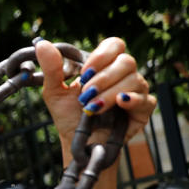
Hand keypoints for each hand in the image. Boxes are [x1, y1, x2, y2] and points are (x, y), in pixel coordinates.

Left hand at [36, 37, 155, 147]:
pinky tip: (120, 102)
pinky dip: (133, 100)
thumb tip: (41, 44)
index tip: (84, 73)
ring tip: (92, 108)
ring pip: (135, 80)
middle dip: (104, 77)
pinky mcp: (142, 111)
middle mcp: (123, 75)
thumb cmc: (68, 116)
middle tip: (86, 94)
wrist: (77, 144)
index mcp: (105, 66)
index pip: (115, 45)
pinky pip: (147, 100)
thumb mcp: (55, 92)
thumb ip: (51, 69)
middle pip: (127, 61)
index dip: (101, 56)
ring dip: (109, 93)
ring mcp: (135, 92)